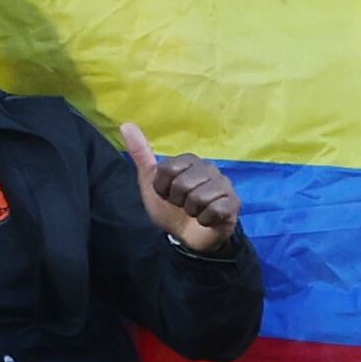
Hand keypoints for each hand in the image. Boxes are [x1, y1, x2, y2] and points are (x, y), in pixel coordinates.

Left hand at [121, 122, 241, 251]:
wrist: (186, 236)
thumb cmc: (170, 207)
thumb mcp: (150, 182)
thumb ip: (140, 153)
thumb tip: (126, 125)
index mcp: (190, 160)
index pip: (167, 170)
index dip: (162, 188)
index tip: (166, 194)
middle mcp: (210, 168)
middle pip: (182, 184)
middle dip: (177, 201)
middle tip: (182, 205)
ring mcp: (225, 185)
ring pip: (199, 198)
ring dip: (192, 211)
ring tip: (195, 212)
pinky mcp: (234, 203)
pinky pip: (215, 210)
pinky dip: (206, 220)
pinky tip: (207, 219)